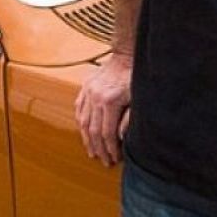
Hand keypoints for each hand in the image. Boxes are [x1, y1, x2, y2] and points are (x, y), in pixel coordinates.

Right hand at [74, 51, 131, 166]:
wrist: (126, 56)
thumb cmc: (135, 77)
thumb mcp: (137, 100)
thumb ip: (128, 120)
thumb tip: (120, 138)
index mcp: (110, 101)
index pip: (106, 132)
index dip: (110, 148)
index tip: (114, 158)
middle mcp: (95, 97)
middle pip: (93, 130)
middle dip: (98, 148)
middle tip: (103, 160)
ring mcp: (88, 92)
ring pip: (82, 121)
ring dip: (86, 139)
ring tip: (91, 151)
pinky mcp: (85, 87)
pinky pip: (79, 108)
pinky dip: (80, 122)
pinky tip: (84, 131)